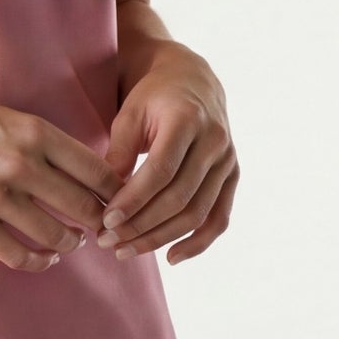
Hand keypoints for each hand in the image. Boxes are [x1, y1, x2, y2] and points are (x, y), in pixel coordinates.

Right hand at [0, 88, 128, 272]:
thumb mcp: (9, 118)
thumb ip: (44, 143)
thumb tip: (85, 172)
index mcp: (33, 131)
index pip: (94, 168)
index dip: (115, 190)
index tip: (120, 199)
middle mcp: (20, 163)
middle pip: (81, 205)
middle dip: (99, 221)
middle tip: (104, 227)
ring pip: (54, 234)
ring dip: (70, 242)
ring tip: (73, 241)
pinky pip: (18, 254)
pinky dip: (39, 261)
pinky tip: (46, 258)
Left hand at [97, 44, 238, 265]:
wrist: (191, 80)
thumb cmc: (153, 97)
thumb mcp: (129, 113)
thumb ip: (119, 152)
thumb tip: (106, 201)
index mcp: (187, 118)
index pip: (160, 170)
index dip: (134, 200)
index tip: (106, 221)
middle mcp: (214, 140)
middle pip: (179, 197)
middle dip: (141, 225)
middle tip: (108, 242)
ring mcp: (227, 160)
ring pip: (197, 213)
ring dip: (161, 238)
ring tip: (127, 251)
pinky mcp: (232, 176)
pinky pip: (219, 218)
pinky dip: (198, 243)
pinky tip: (171, 258)